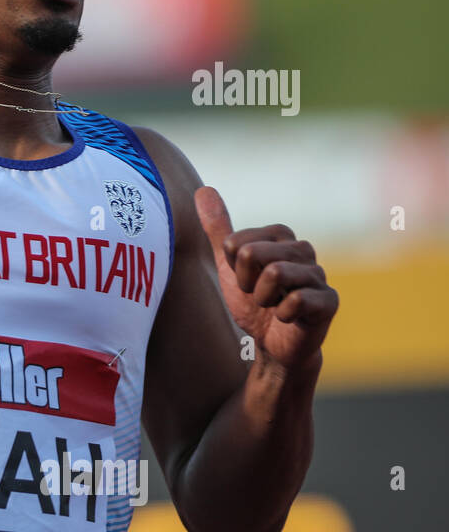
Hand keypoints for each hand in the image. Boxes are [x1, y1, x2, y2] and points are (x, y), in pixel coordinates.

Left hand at [195, 186, 337, 370]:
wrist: (272, 343)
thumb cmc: (254, 302)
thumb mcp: (230, 265)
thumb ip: (218, 228)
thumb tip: (203, 189)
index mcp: (281, 236)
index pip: (237, 242)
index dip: (234, 268)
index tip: (246, 280)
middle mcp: (303, 250)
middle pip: (253, 253)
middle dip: (246, 283)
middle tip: (258, 295)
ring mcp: (318, 275)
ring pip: (275, 274)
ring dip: (262, 298)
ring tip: (273, 305)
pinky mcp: (329, 301)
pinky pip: (297, 300)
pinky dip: (282, 314)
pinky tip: (287, 318)